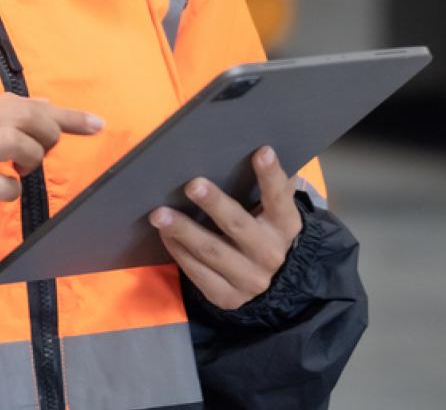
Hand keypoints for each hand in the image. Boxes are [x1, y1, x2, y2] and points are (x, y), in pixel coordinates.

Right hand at [0, 94, 102, 244]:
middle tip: (48, 152)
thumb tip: (45, 104)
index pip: (21, 102)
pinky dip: (12, 189)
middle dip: (49, 133)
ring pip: (11, 139)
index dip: (64, 114)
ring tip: (24, 169)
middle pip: (20, 115)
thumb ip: (2, 119)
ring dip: (31, 157)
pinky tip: (4, 192)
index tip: (96, 124)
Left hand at [149, 146, 302, 309]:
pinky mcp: (227, 296)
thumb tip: (260, 149)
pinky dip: (179, 251)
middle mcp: (270, 254)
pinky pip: (198, 273)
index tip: (262, 152)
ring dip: (183, 231)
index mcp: (285, 226)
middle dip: (214, 204)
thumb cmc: (266, 232)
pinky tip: (165, 234)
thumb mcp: (276, 213)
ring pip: (212, 252)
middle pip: (238, 226)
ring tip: (159, 214)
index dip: (271, 176)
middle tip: (192, 184)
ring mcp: (249, 279)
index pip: (280, 198)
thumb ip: (273, 186)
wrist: (274, 286)